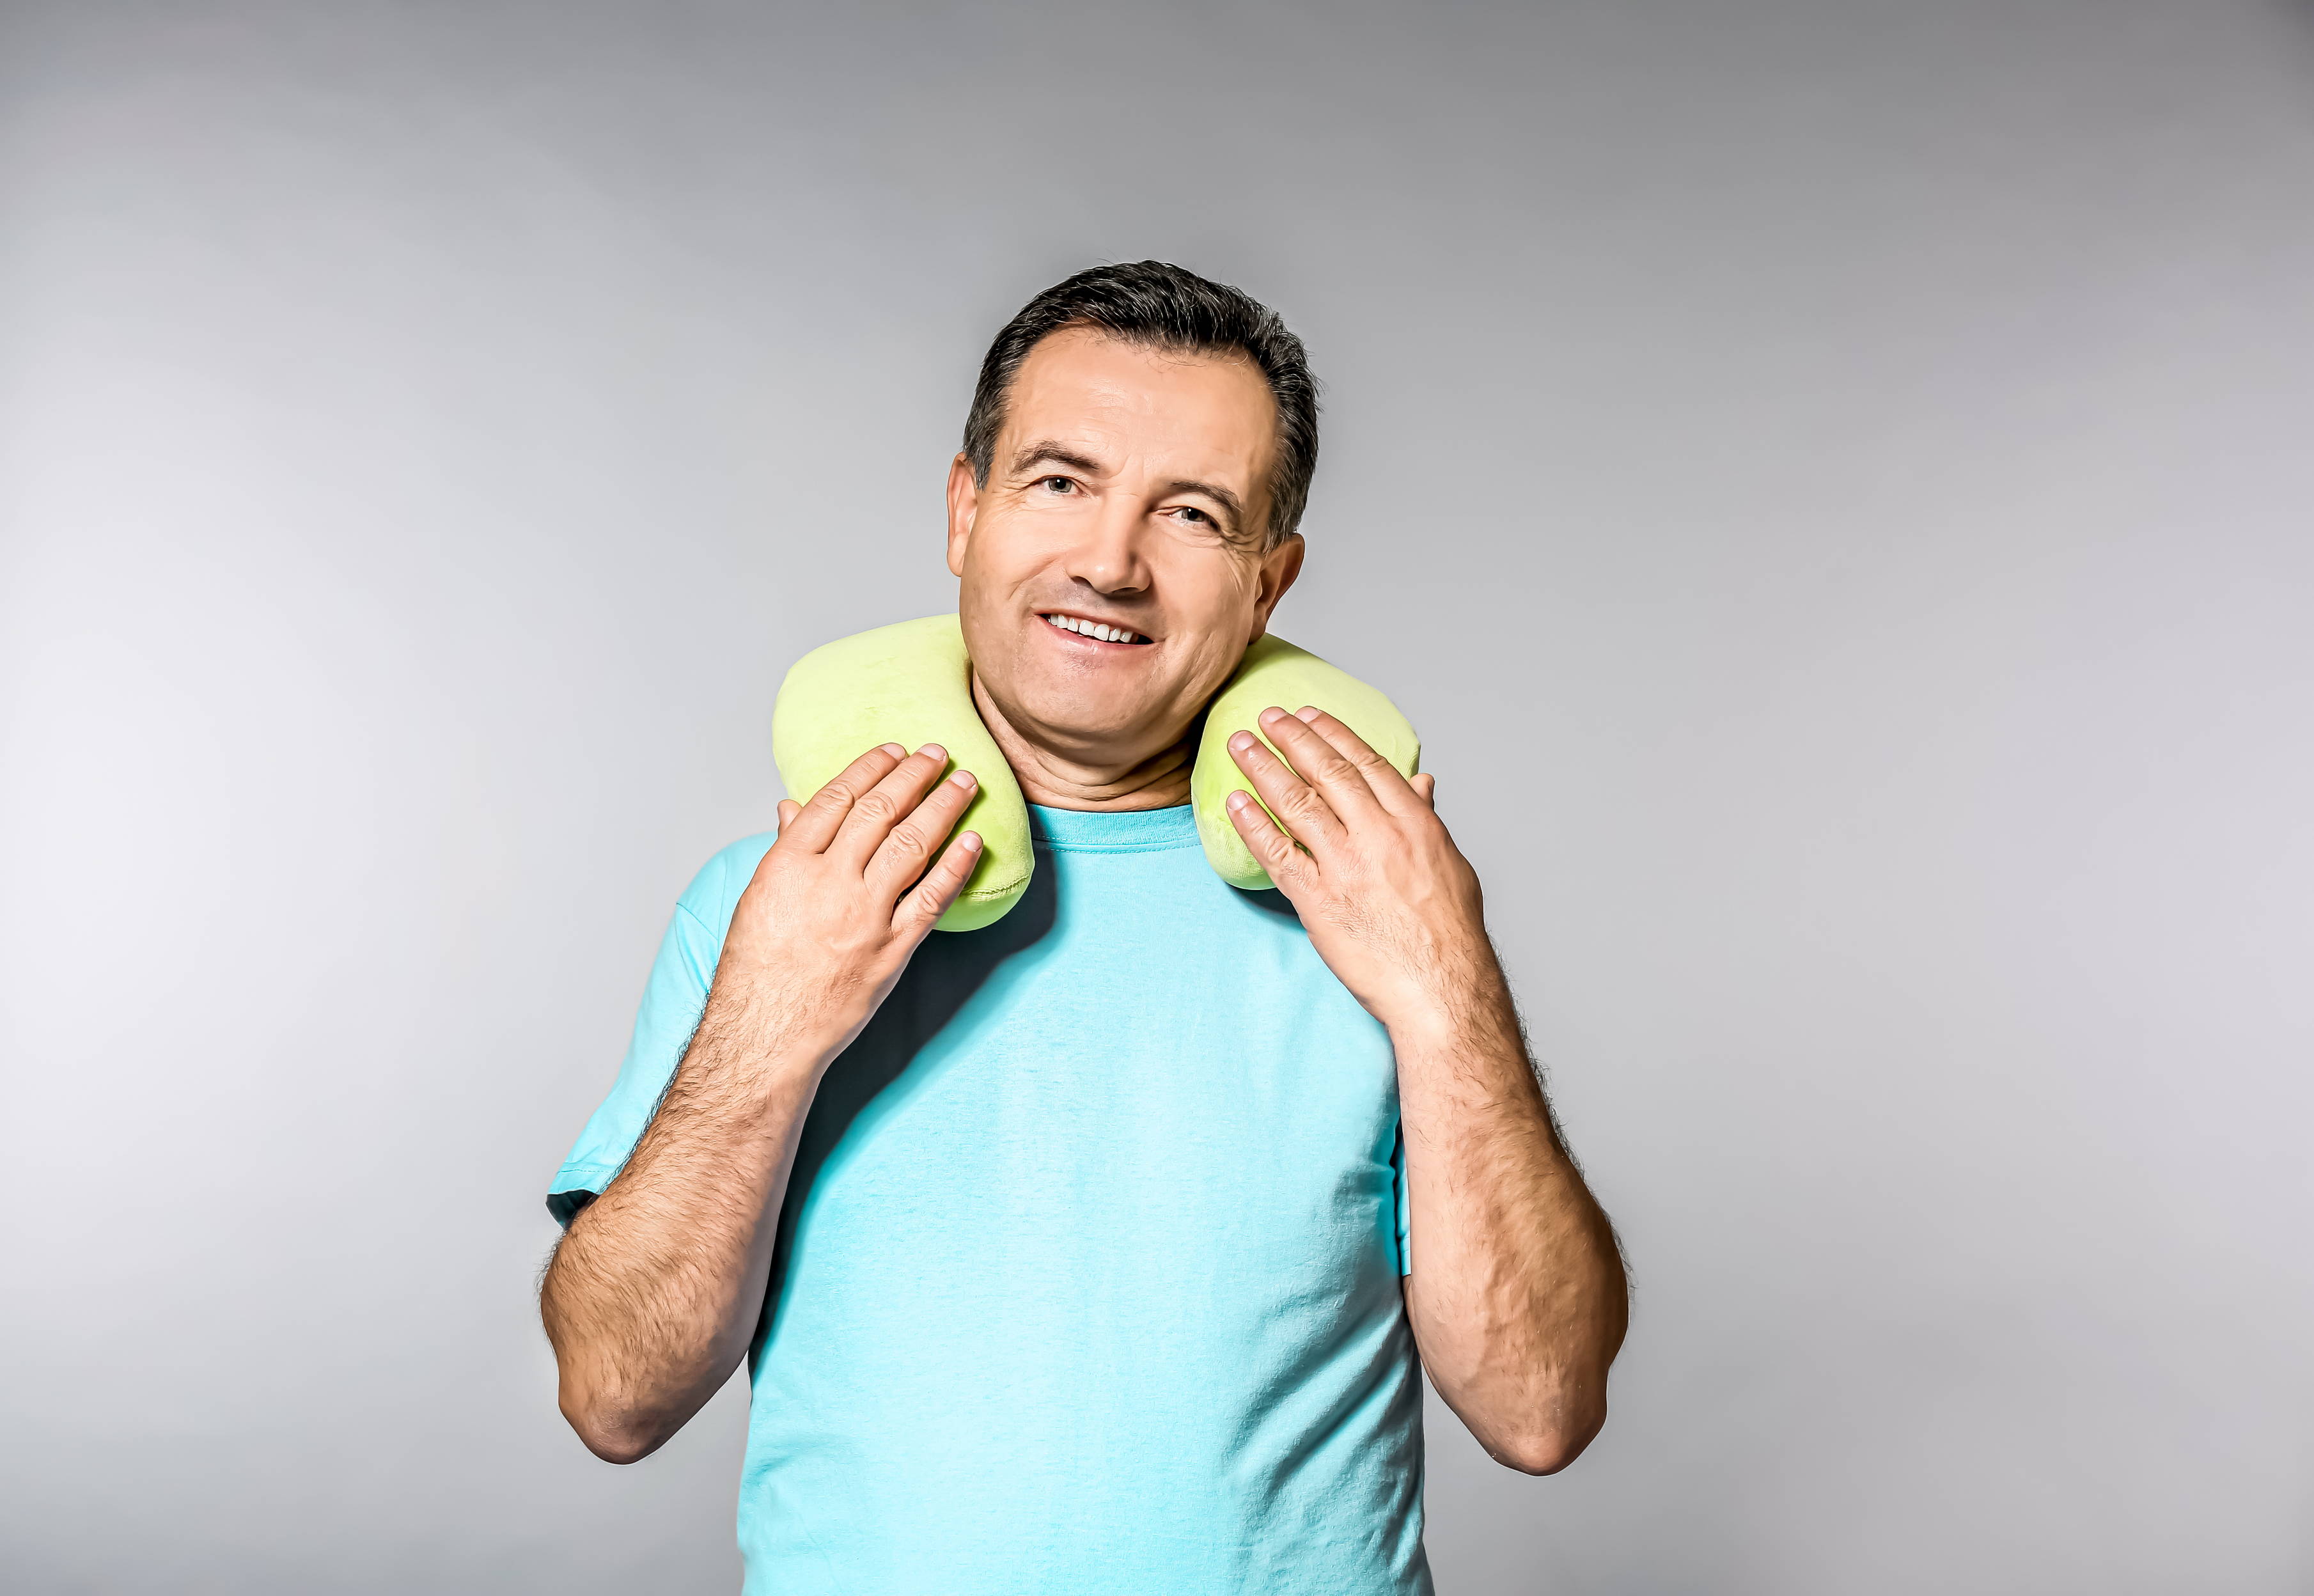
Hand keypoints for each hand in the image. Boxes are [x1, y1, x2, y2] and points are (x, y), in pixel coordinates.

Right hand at [713, 743, 982, 1070]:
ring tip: (964, 782)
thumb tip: (795, 807)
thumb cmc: (756, 970)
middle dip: (915, 776)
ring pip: (912, 845)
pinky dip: (955, 866)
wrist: (767, 1035)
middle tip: (939, 754)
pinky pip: (932, 899)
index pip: (837, 798)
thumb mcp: (759, 899)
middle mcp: (828, 883)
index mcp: (787, 864)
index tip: (894, 750)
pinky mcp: (892, 950)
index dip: (870, 768)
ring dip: (943, 807)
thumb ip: (786, 850)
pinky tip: (973, 840)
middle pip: (880, 812)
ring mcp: (864, 916)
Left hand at [1225, 707, 1494, 1032]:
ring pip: (1296, 803)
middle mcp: (1377, 835)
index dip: (1331, 733)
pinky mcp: (1318, 900)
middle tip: (1266, 717)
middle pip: (1326, 772)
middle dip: (1291, 738)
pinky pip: (1277, 853)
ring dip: (1263, 768)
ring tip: (1239, 744)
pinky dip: (1253, 824)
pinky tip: (1235, 802)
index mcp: (1413, 822)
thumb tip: (1420, 783)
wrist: (1441, 986)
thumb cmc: (1451, 932)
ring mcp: (1345, 866)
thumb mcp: (1450, 863)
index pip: (1365, 762)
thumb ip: (1426, 818)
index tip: (1308, 715)